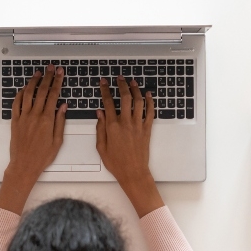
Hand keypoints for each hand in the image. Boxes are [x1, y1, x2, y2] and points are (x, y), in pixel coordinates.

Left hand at [0, 65, 65, 211]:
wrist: (24, 165)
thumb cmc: (42, 156)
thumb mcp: (58, 141)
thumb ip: (61, 122)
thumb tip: (63, 106)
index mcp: (47, 120)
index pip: (54, 95)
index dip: (57, 82)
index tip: (60, 73)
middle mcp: (34, 116)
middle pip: (42, 91)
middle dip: (47, 77)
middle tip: (51, 68)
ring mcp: (23, 117)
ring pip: (28, 94)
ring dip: (33, 82)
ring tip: (38, 74)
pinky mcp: (15, 121)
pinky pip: (16, 103)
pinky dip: (19, 94)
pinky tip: (23, 88)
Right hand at [97, 75, 163, 216]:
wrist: (133, 172)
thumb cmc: (116, 163)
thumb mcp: (101, 147)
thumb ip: (100, 128)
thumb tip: (100, 113)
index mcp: (112, 126)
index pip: (108, 102)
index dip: (105, 90)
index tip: (103, 83)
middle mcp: (126, 123)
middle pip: (125, 97)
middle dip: (122, 85)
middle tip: (119, 78)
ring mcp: (138, 125)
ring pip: (138, 102)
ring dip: (135, 90)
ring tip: (133, 82)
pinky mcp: (147, 129)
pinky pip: (150, 112)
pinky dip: (150, 102)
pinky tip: (148, 95)